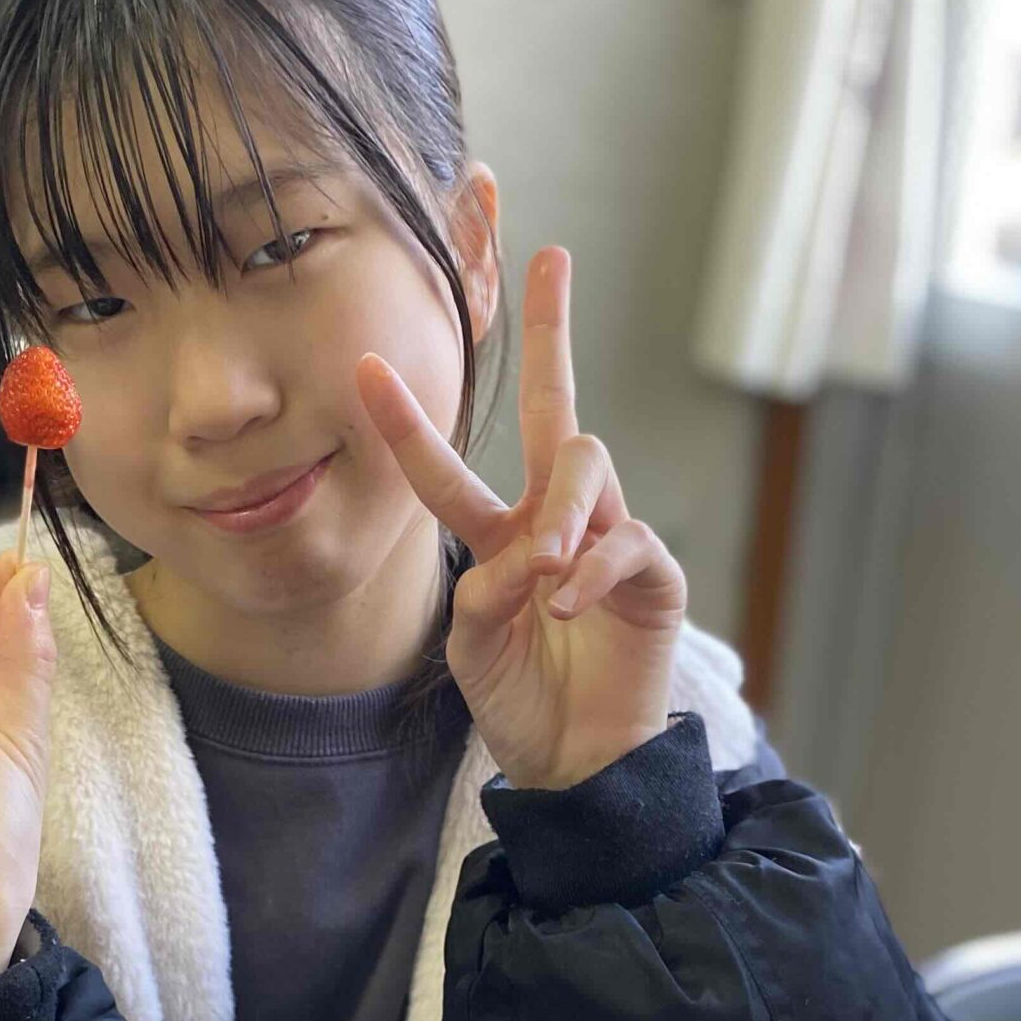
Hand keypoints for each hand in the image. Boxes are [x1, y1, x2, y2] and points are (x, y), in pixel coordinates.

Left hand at [359, 247, 687, 792]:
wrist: (577, 763)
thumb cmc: (522, 700)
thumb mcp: (473, 646)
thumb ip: (481, 595)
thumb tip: (518, 561)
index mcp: (502, 533)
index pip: (452, 465)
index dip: (411, 420)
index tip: (366, 365)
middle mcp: (558, 520)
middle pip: (555, 406)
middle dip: (552, 331)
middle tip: (551, 257)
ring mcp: (611, 540)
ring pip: (587, 465)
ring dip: (560, 512)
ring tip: (544, 571)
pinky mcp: (655, 579)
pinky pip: (628, 545)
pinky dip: (594, 571)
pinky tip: (569, 604)